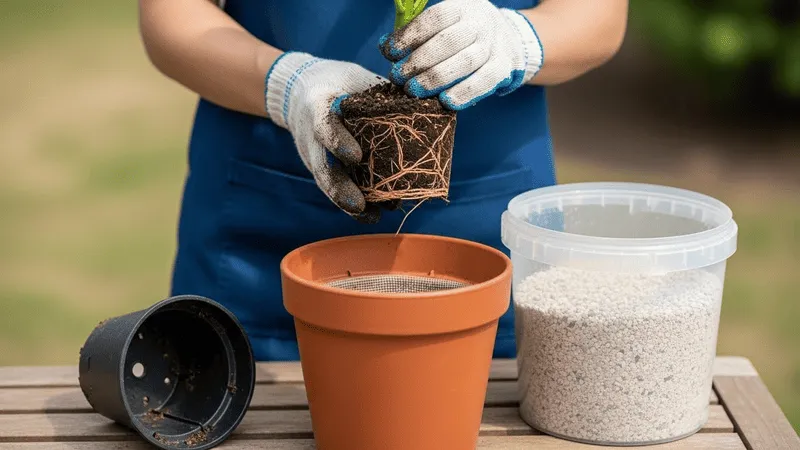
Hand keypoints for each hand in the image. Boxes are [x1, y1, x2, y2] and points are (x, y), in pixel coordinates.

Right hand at [265, 52, 387, 222]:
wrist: (301, 91)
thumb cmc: (338, 83)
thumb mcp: (356, 79)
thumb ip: (383, 93)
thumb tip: (429, 101)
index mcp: (320, 106)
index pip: (325, 125)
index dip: (338, 142)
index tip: (356, 157)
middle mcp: (313, 136)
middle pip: (323, 167)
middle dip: (340, 188)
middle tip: (360, 205)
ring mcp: (315, 155)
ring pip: (327, 183)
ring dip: (347, 202)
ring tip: (371, 215)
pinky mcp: (321, 167)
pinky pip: (333, 187)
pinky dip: (350, 203)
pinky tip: (371, 214)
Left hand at [379, 0, 542, 109]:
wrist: (508, 40)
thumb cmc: (463, 34)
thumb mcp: (445, 24)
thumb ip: (417, 34)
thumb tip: (386, 47)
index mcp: (462, 7)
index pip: (435, 18)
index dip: (410, 35)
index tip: (390, 52)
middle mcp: (480, 24)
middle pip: (448, 41)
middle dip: (418, 61)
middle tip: (397, 77)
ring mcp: (493, 46)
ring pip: (465, 62)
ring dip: (435, 79)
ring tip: (412, 90)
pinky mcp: (503, 68)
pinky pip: (484, 82)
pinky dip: (464, 93)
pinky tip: (445, 102)